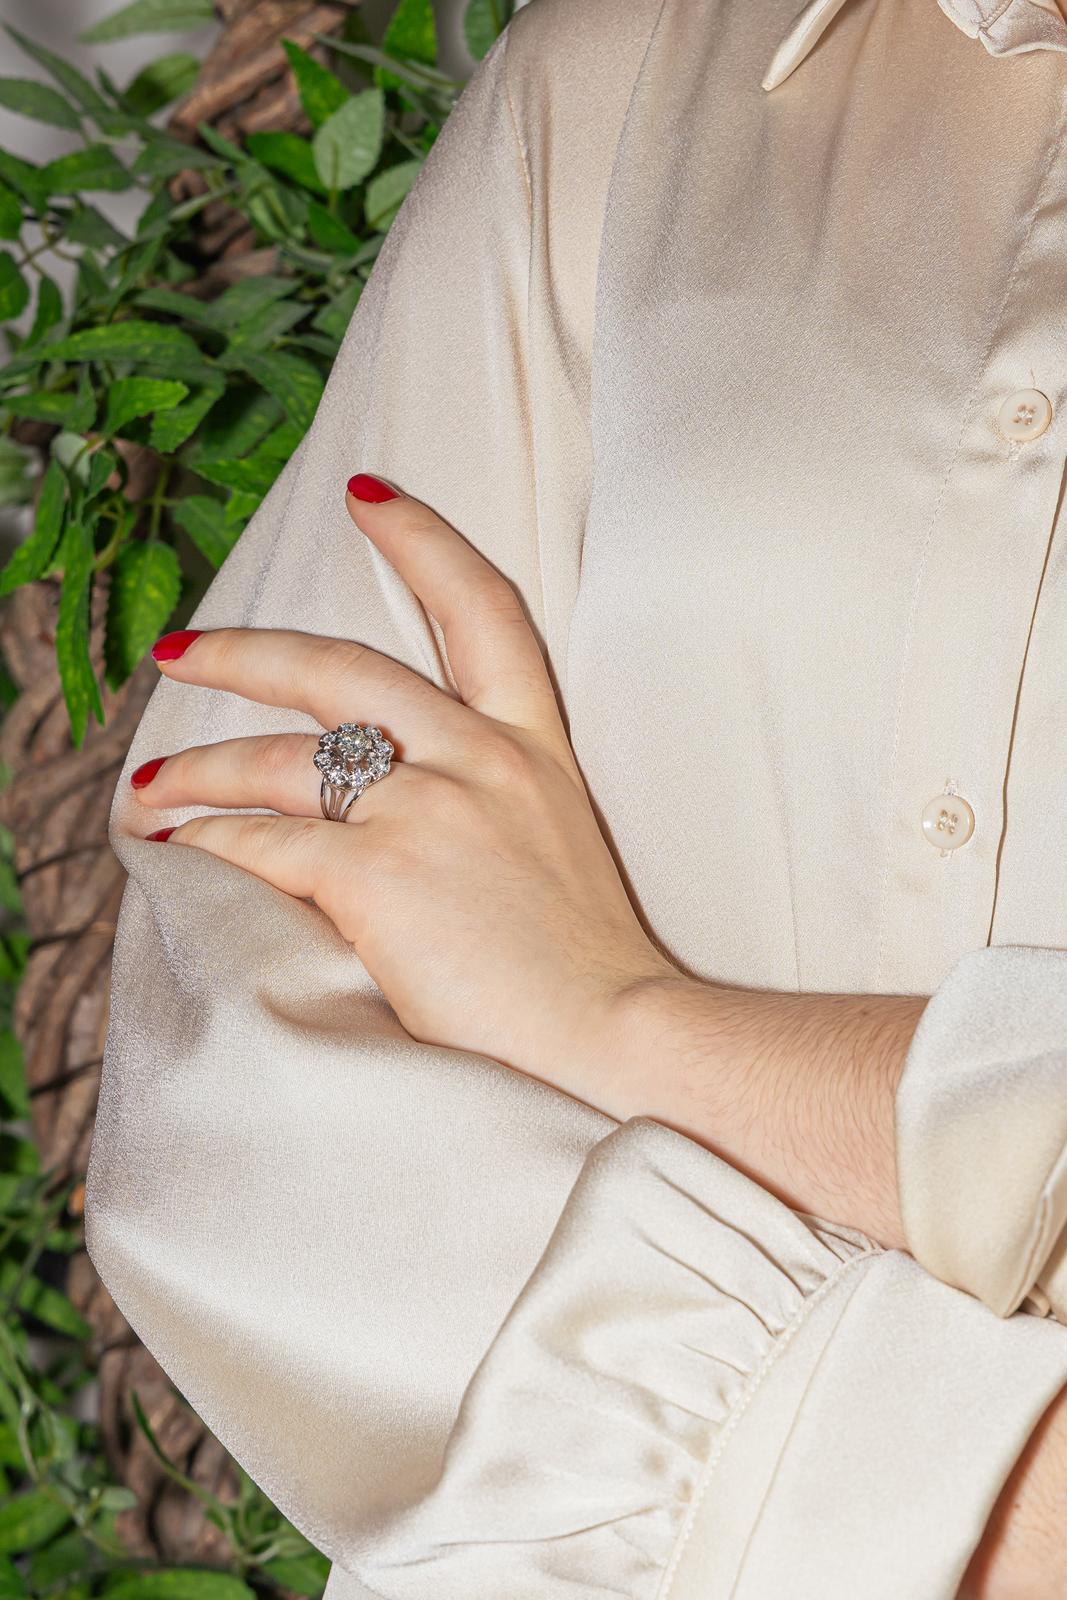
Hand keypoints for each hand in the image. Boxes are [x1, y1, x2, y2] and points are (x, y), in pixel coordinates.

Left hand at [129, 473, 673, 1109]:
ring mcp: (427, 811)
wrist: (618, 1036)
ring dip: (200, 770)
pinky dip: (208, 843)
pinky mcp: (379, 874)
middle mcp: (477, 759)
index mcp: (531, 745)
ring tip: (151, 791)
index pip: (483, 608)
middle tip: (182, 647)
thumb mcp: (555, 847)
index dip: (423, 538)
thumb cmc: (586, 966)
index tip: (370, 494)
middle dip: (246, 650)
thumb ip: (488, 802)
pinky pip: (263, 843)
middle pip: (342, 667)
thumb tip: (392, 803)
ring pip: (281, 760)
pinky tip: (176, 849)